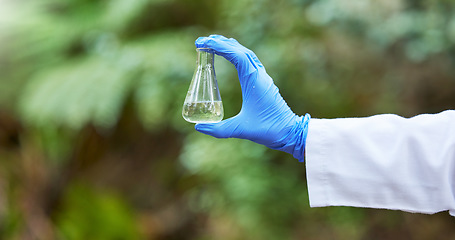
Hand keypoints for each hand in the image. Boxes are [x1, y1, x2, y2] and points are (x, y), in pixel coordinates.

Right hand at [194, 35, 309, 160]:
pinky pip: (250, 61)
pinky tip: (231, 57)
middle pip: (240, 50)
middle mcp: (259, 75)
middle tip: (204, 41)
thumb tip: (199, 127)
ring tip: (214, 43)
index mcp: (254, 81)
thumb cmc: (268, 129)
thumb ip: (218, 129)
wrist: (290, 132)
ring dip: (230, 47)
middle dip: (222, 43)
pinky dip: (238, 54)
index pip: (237, 55)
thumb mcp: (241, 129)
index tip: (205, 43)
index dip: (221, 47)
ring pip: (246, 54)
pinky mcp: (264, 82)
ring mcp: (263, 77)